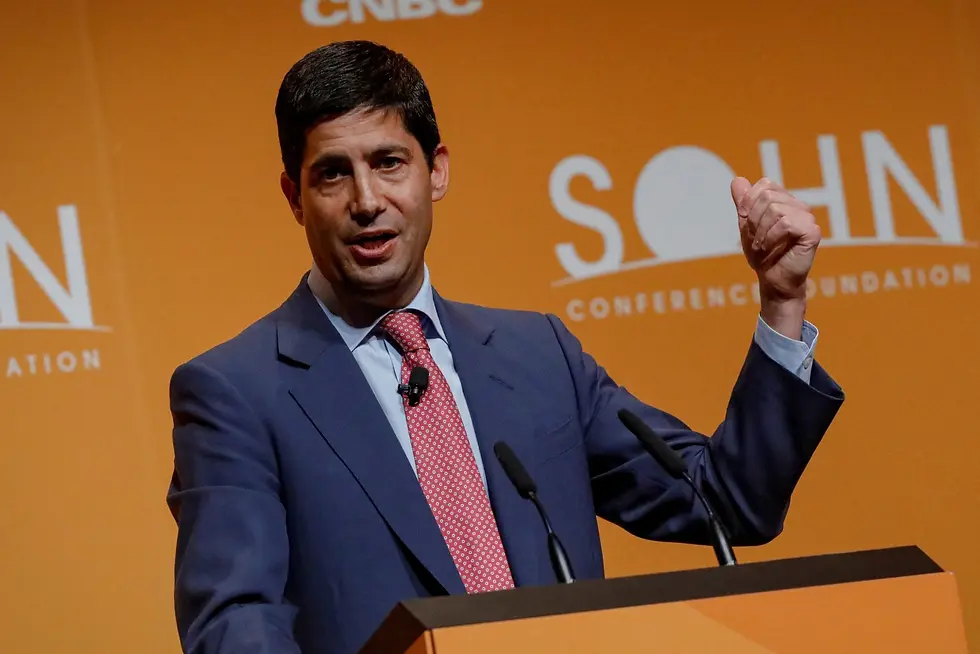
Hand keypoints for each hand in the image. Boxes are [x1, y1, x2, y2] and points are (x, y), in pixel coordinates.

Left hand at [731, 177, 820, 338]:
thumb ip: (744, 204)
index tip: (746, 222)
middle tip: (756, 239)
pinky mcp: (812, 231)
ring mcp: (807, 218)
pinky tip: (771, 248)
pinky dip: (771, 237)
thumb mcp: (747, 226)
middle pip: (768, 197)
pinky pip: (786, 223)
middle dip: (754, 220)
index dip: (750, 202)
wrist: (773, 280)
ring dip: (761, 232)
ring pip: (775, 209)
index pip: (765, 185)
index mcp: (785, 201)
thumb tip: (737, 180)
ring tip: (762, 246)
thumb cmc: (763, 254)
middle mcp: (799, 206)